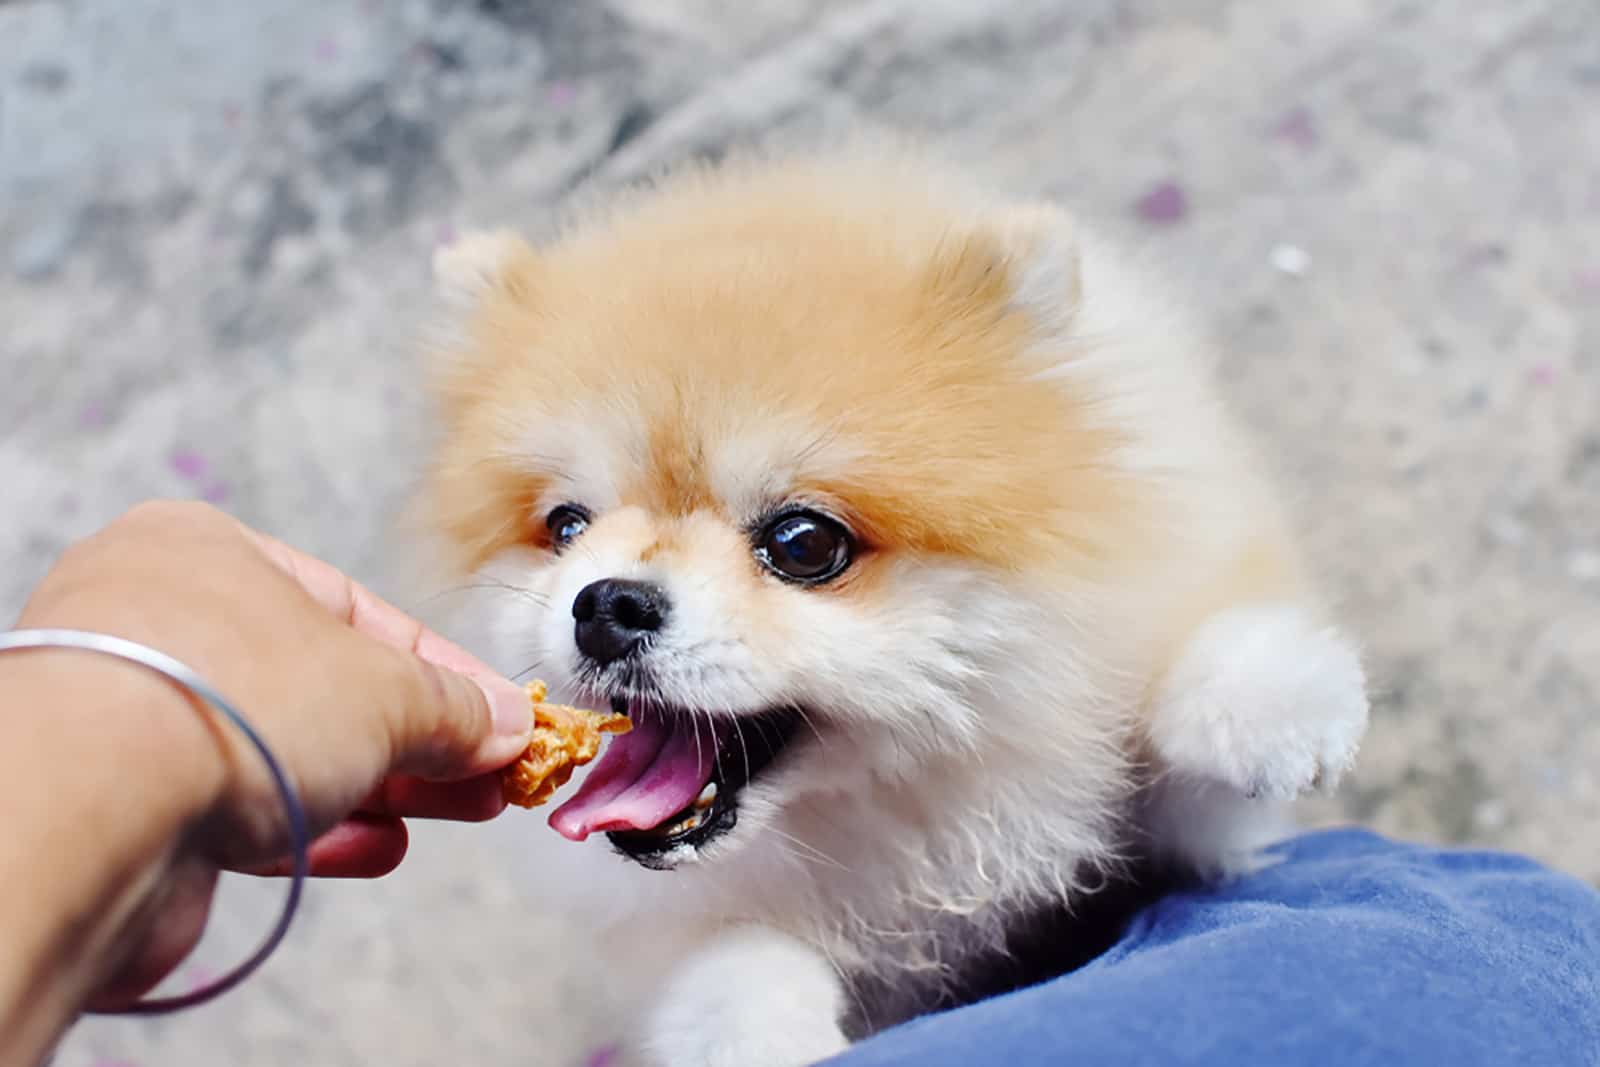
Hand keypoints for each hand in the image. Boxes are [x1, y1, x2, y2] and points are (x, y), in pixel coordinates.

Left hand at [3, 501, 533, 1015]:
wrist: (88, 814)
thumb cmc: (226, 701)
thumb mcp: (383, 689)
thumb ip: (452, 707)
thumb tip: (506, 726)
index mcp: (208, 553)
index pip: (357, 611)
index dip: (446, 669)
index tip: (504, 715)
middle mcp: (160, 622)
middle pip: (324, 685)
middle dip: (420, 736)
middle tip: (493, 774)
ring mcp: (135, 715)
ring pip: (285, 750)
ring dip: (379, 785)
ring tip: (457, 809)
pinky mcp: (121, 802)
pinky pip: (238, 806)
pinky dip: (313, 827)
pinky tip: (376, 846)